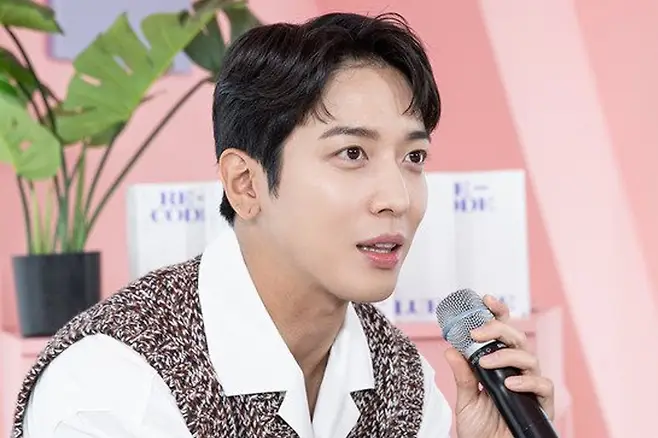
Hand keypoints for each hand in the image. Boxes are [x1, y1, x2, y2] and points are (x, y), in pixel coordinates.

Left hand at [445, 295, 554, 437]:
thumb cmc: (480, 429)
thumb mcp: (465, 400)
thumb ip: (462, 376)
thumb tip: (450, 349)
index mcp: (498, 365)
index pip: (501, 332)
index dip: (497, 313)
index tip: (485, 298)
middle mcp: (516, 371)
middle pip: (516, 338)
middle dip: (498, 328)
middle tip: (476, 332)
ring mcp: (530, 386)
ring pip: (528, 357)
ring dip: (505, 355)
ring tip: (485, 363)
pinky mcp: (542, 404)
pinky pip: (542, 384)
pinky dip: (526, 381)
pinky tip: (509, 384)